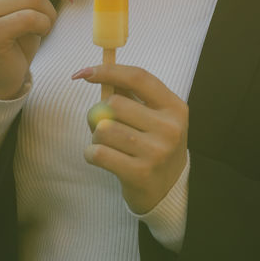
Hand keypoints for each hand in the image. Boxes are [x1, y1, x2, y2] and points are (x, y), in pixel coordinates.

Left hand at [71, 63, 188, 214]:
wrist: (168, 190)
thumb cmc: (154, 145)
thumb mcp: (154, 117)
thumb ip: (130, 95)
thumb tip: (96, 72)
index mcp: (175, 108)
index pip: (139, 78)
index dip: (109, 71)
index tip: (84, 72)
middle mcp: (170, 128)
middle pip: (115, 103)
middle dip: (99, 111)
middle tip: (101, 123)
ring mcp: (157, 152)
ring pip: (104, 128)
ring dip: (95, 135)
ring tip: (105, 143)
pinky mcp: (140, 173)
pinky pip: (99, 153)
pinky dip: (91, 152)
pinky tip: (99, 157)